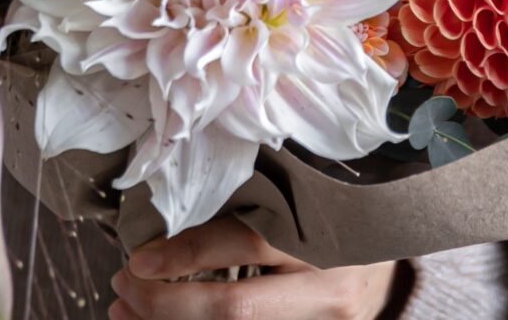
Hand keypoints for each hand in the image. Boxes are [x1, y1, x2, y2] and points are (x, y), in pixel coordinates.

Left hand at [110, 218, 400, 319]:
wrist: (385, 262)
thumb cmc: (332, 217)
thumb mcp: (302, 199)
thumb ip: (251, 202)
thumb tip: (168, 213)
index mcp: (326, 235)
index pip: (246, 246)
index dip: (185, 255)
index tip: (138, 259)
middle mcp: (329, 291)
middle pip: (234, 310)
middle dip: (165, 305)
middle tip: (122, 287)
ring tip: (126, 313)